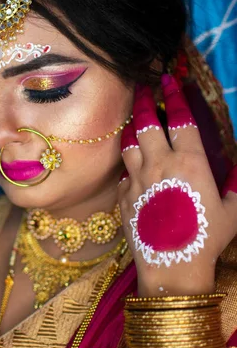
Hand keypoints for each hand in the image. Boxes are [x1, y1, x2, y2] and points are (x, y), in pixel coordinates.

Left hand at [118, 74, 236, 296]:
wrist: (172, 267)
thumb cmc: (207, 239)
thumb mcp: (231, 211)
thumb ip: (234, 185)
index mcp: (189, 162)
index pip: (179, 119)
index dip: (174, 96)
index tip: (169, 80)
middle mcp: (159, 164)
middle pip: (147, 123)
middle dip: (145, 101)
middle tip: (143, 87)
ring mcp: (136, 179)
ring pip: (129, 143)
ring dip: (132, 128)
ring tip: (134, 120)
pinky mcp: (122, 196)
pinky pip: (123, 172)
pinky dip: (128, 165)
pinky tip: (132, 166)